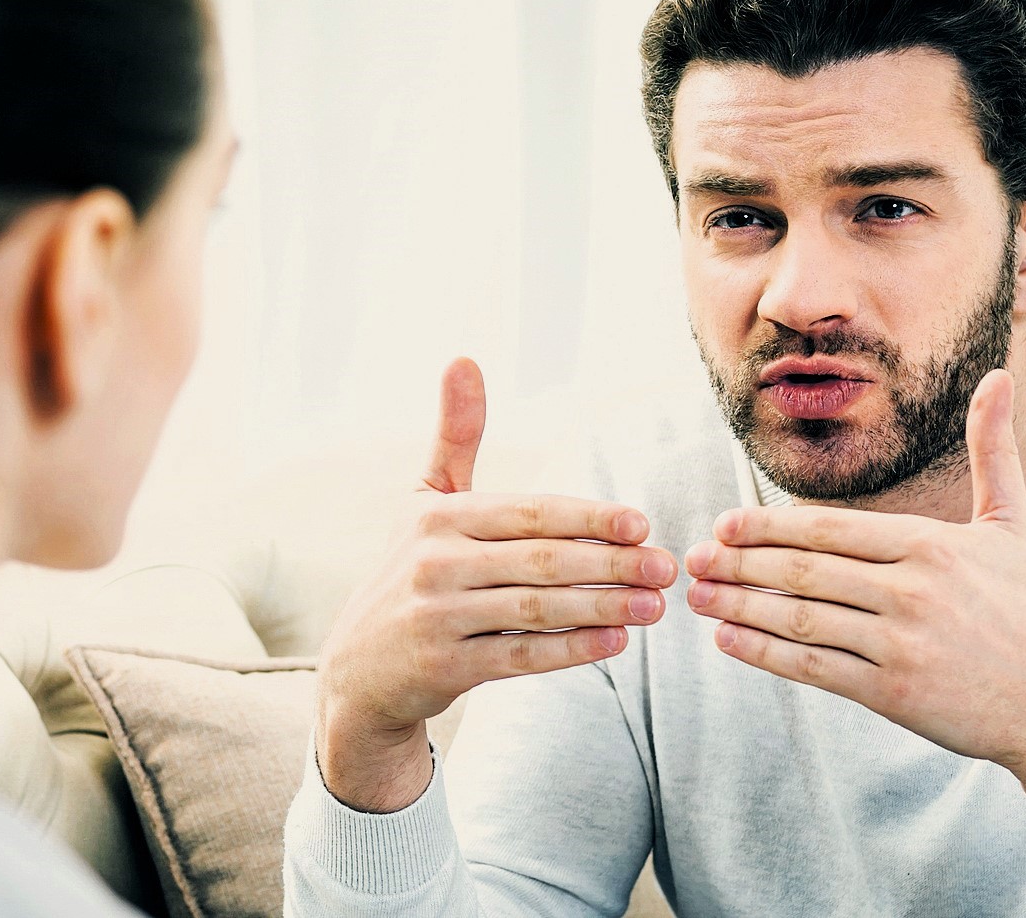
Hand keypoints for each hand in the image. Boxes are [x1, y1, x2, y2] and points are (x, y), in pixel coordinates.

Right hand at [314, 357, 677, 811]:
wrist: (361, 668)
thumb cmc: (410, 570)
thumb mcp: (424, 500)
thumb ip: (455, 435)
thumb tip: (463, 357)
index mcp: (436, 517)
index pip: (527, 513)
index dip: (588, 517)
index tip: (641, 524)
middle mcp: (432, 563)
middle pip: (540, 561)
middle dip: (611, 564)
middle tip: (665, 568)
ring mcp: (436, 617)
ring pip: (536, 610)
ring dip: (603, 607)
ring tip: (654, 607)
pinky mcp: (444, 667)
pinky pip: (520, 657)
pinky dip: (572, 650)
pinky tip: (615, 642)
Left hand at [683, 369, 1025, 847]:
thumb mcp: (1014, 526)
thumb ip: (993, 452)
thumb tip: (999, 374)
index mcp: (929, 544)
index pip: (825, 527)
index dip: (765, 525)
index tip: (722, 524)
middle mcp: (910, 589)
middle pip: (800, 569)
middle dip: (736, 562)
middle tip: (691, 559)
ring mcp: (899, 642)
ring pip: (797, 617)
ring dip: (737, 607)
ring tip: (698, 598)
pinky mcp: (893, 692)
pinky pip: (812, 667)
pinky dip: (762, 654)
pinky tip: (729, 642)